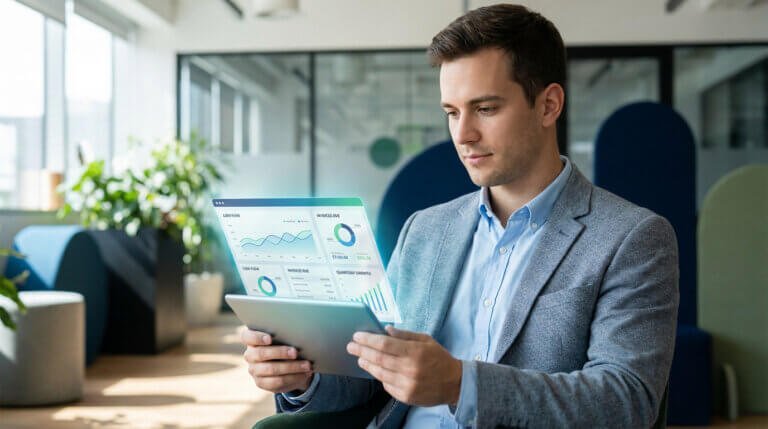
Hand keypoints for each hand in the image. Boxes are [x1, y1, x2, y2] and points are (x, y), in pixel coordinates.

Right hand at [240, 327, 313, 393]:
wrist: (287, 365)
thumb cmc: (285, 344)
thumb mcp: (283, 337)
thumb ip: (285, 334)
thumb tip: (301, 332)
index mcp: (252, 340)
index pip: (247, 336)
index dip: (257, 337)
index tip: (270, 339)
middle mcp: (250, 355)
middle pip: (261, 353)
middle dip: (280, 352)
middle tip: (295, 352)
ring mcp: (254, 370)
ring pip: (271, 369)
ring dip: (291, 367)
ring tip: (306, 365)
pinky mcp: (261, 383)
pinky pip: (277, 381)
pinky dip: (293, 377)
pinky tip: (304, 374)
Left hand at [346, 325, 461, 406]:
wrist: (454, 383)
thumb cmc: (439, 358)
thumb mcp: (426, 340)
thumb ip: (404, 335)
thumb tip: (385, 329)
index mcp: (415, 352)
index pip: (384, 344)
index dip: (368, 340)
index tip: (357, 336)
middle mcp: (410, 369)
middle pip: (378, 358)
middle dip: (361, 351)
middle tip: (351, 346)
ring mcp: (407, 385)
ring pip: (379, 373)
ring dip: (367, 364)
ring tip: (360, 358)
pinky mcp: (406, 396)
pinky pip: (386, 385)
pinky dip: (379, 376)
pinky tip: (375, 369)